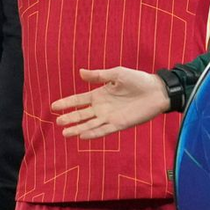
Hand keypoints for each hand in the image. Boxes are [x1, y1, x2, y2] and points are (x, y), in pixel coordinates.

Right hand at [52, 67, 169, 138]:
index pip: (79, 100)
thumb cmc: (137, 80)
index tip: (53, 106)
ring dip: (78, 129)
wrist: (156, 91)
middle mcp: (102, 107)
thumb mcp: (116, 74)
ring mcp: (110, 117)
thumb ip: (99, 75)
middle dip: (70, 118)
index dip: (67, 103)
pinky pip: (104, 130)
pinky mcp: (119, 124)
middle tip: (57, 122)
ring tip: (65, 133)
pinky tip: (83, 136)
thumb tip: (80, 73)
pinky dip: (93, 134)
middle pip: (82, 114)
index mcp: (100, 94)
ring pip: (90, 125)